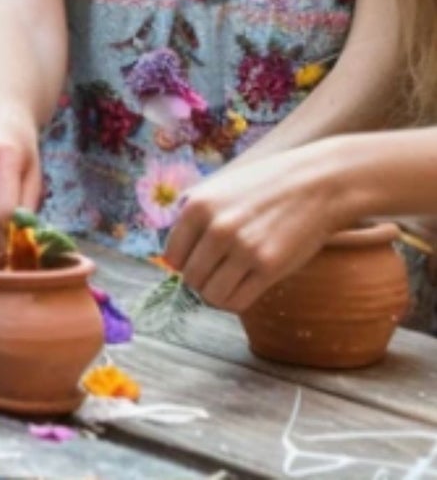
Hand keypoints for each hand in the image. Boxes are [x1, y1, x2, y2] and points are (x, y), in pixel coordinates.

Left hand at [162, 150, 347, 312]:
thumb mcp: (217, 187)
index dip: (181, 263)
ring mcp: (244, 250)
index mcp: (198, 205)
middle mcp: (217, 228)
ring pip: (211, 295)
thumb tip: (171, 251)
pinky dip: (234, 301)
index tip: (193, 262)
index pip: (172, 255)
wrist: (314, 185)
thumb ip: (193, 213)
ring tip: (226, 282)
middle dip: (198, 280)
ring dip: (215, 294)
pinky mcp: (269, 268)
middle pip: (191, 277)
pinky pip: (237, 301)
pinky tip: (240, 288)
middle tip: (213, 273)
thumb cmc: (263, 185)